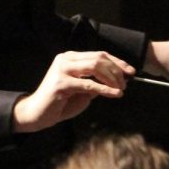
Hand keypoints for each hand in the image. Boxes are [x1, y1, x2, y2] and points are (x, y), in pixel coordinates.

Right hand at [12, 51, 135, 132]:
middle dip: (116, 70)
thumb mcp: (81, 91)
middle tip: (126, 83)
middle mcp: (66, 59)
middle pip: (99, 58)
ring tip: (121, 89)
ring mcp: (62, 70)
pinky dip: (105, 89)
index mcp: (70, 57)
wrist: (37, 114)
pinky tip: (115, 94)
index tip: (131, 71)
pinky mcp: (61, 83)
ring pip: (95, 67)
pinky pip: (89, 85)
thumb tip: (115, 79)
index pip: (99, 55)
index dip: (117, 62)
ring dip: (112, 78)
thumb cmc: (60, 103)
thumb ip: (95, 83)